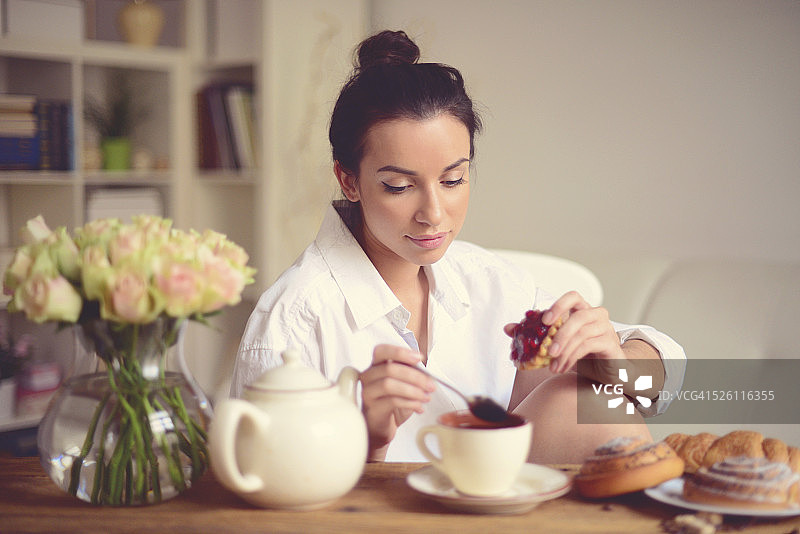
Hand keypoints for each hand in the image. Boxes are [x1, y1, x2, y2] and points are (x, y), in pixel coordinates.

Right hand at [359, 344, 434, 459]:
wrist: (381, 426)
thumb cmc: (392, 403)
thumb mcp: (403, 385)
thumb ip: (411, 375)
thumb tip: (427, 373)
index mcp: (376, 366)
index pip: (382, 351)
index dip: (400, 352)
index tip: (419, 358)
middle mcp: (369, 376)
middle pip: (390, 368)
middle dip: (415, 376)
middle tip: (431, 385)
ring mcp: (368, 392)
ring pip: (389, 385)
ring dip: (413, 390)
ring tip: (426, 397)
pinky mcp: (372, 408)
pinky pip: (391, 401)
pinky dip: (409, 403)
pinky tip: (419, 407)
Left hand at [504, 291, 623, 373]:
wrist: (605, 372)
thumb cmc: (581, 354)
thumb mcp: (556, 344)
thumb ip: (534, 335)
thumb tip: (508, 328)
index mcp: (582, 310)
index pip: (573, 297)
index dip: (559, 305)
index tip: (545, 321)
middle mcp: (596, 315)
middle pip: (579, 316)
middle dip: (560, 333)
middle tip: (547, 351)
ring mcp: (606, 328)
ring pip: (583, 333)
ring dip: (565, 350)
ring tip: (553, 366)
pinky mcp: (611, 344)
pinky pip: (590, 346)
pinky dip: (573, 357)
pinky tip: (563, 368)